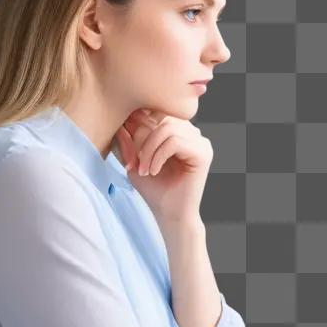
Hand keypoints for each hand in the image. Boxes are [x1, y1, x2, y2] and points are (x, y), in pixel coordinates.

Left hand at [113, 108, 212, 225]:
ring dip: (150, 149)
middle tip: (134, 163)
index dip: (137, 124)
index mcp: (177, 129)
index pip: (156, 111)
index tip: (126, 147)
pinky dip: (159, 156)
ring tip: (144, 169)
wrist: (169, 214)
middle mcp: (191, 132)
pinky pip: (176, 141)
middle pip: (161, 116)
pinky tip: (154, 171)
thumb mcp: (134, 161)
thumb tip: (123, 119)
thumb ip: (128, 140)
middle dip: (142, 139)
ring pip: (168, 128)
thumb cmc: (154, 189)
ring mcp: (200, 141)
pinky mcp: (204, 152)